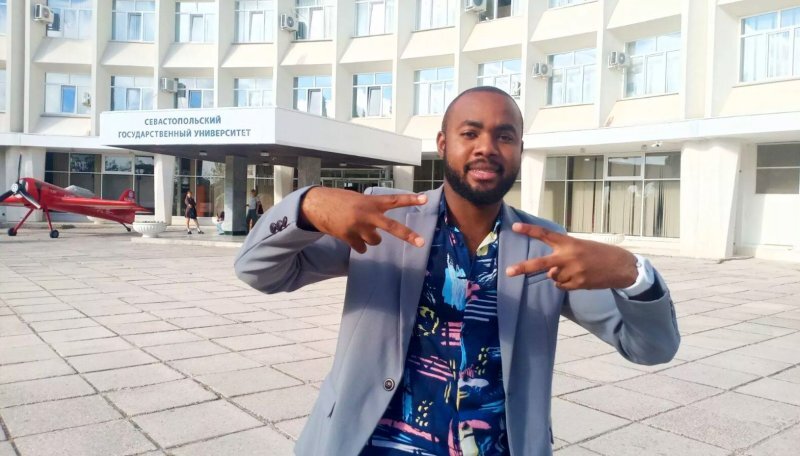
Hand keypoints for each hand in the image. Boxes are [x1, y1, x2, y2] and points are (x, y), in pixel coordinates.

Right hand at [300, 187, 427, 253]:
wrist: (316, 206)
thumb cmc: (338, 200)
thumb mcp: (358, 199)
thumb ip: (371, 208)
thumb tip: (380, 223)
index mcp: (370, 201)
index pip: (394, 200)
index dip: (410, 199)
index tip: (425, 199)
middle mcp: (367, 214)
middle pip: (392, 227)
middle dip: (408, 235)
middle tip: (421, 242)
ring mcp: (358, 227)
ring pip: (375, 241)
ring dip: (371, 238)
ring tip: (359, 228)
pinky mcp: (348, 237)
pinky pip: (362, 248)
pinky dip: (359, 245)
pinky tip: (350, 236)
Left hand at [505, 223, 637, 290]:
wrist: (620, 266)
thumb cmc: (598, 253)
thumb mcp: (580, 246)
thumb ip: (562, 254)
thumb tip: (549, 272)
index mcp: (569, 242)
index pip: (545, 234)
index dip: (529, 230)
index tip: (515, 227)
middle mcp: (568, 257)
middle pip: (540, 264)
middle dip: (523, 268)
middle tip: (508, 271)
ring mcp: (572, 272)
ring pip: (552, 277)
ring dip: (558, 275)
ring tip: (575, 270)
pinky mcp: (578, 284)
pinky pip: (561, 286)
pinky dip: (565, 284)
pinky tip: (578, 278)